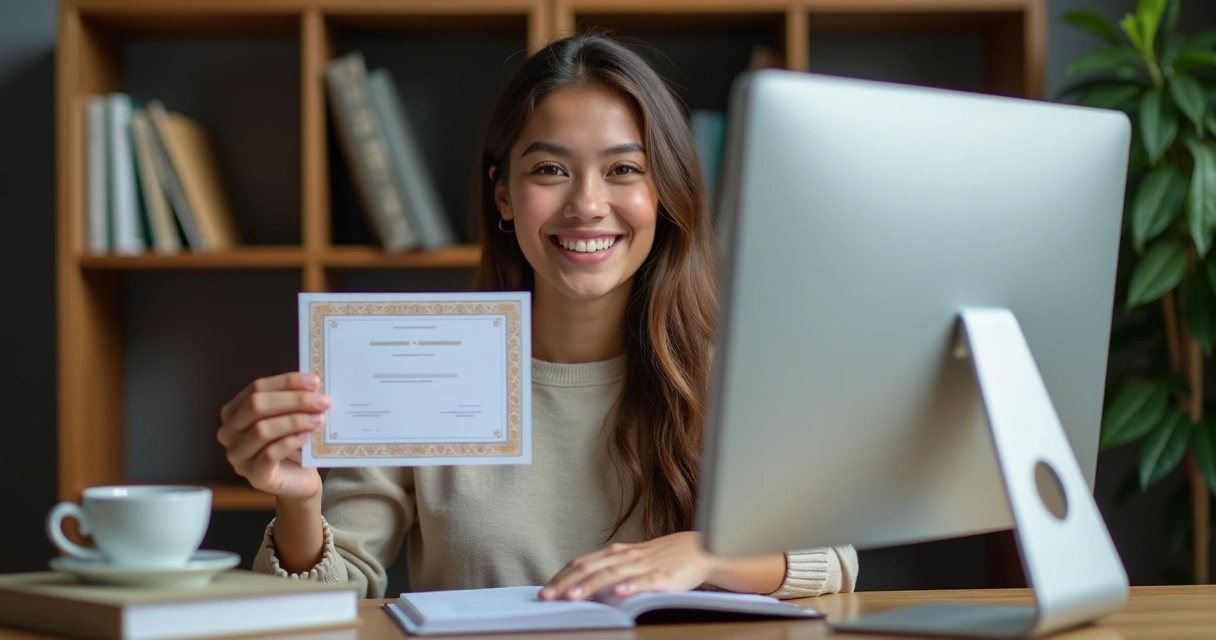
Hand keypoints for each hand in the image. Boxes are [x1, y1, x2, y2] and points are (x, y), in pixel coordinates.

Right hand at [216, 372, 329, 499]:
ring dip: (294, 421)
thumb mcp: (289, 416)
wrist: (299, 479)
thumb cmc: (292, 443)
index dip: (286, 382)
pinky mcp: (254, 476)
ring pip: (261, 430)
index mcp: (234, 411)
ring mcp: (238, 456)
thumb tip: (313, 383)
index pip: (257, 388)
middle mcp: (229, 433)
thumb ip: (294, 399)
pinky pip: (269, 455)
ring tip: (319, 419)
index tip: (315, 382)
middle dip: (294, 400)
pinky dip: (290, 442)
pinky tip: (306, 437)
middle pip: (257, 406)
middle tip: (322, 402)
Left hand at [540, 532, 715, 600]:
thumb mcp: (630, 561)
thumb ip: (607, 569)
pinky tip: (619, 594)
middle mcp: (626, 556)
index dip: (561, 576)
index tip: (544, 590)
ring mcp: (645, 566)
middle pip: (591, 568)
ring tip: (573, 596)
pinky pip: (645, 582)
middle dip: (566, 583)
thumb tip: (576, 585)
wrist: (698, 550)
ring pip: (612, 574)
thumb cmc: (660, 558)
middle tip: (547, 596)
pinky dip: (631, 586)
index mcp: (616, 553)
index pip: (582, 563)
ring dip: (590, 585)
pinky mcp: (664, 576)